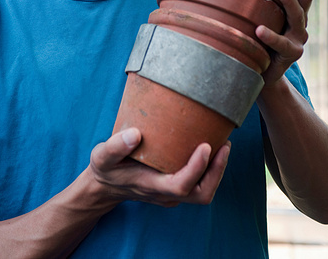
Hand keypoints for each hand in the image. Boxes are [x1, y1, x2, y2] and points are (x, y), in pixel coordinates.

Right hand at [90, 128, 229, 207]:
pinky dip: (209, 168)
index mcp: (151, 187)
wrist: (105, 186)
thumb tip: (136, 133)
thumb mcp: (102, 156)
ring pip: (204, 191)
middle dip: (217, 171)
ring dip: (217, 170)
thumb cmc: (106, 169)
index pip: (181, 186)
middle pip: (201, 194)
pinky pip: (199, 183)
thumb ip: (115, 146)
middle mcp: (166, 194)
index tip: (206, 146)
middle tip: (225, 145)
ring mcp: (172, 193)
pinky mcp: (175, 186)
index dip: (197, 168)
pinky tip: (210, 146)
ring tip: (223, 144)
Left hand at [256, 0, 317, 85]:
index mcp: (295, 5)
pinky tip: (259, 29)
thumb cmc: (254, 35)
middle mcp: (301, 19)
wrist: (260, 72)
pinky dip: (271, 36)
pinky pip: (282, 44)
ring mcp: (298, 37)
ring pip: (298, 16)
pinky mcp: (290, 55)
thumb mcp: (256, 11)